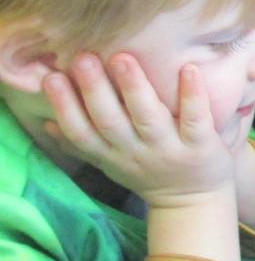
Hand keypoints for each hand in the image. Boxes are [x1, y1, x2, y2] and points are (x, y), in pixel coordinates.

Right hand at [43, 53, 236, 208]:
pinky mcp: (201, 146)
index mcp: (111, 154)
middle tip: (83, 57)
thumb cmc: (148, 174)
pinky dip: (192, 95)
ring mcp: (169, 149)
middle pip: (110, 121)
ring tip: (122, 57)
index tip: (50, 77)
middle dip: (94, 90)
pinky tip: (189, 69)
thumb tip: (47, 122)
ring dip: (134, 88)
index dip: (64, 107)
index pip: (80, 132)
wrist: (193, 203)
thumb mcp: (110, 164)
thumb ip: (83, 144)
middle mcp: (136, 152)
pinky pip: (195, 119)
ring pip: (148, 118)